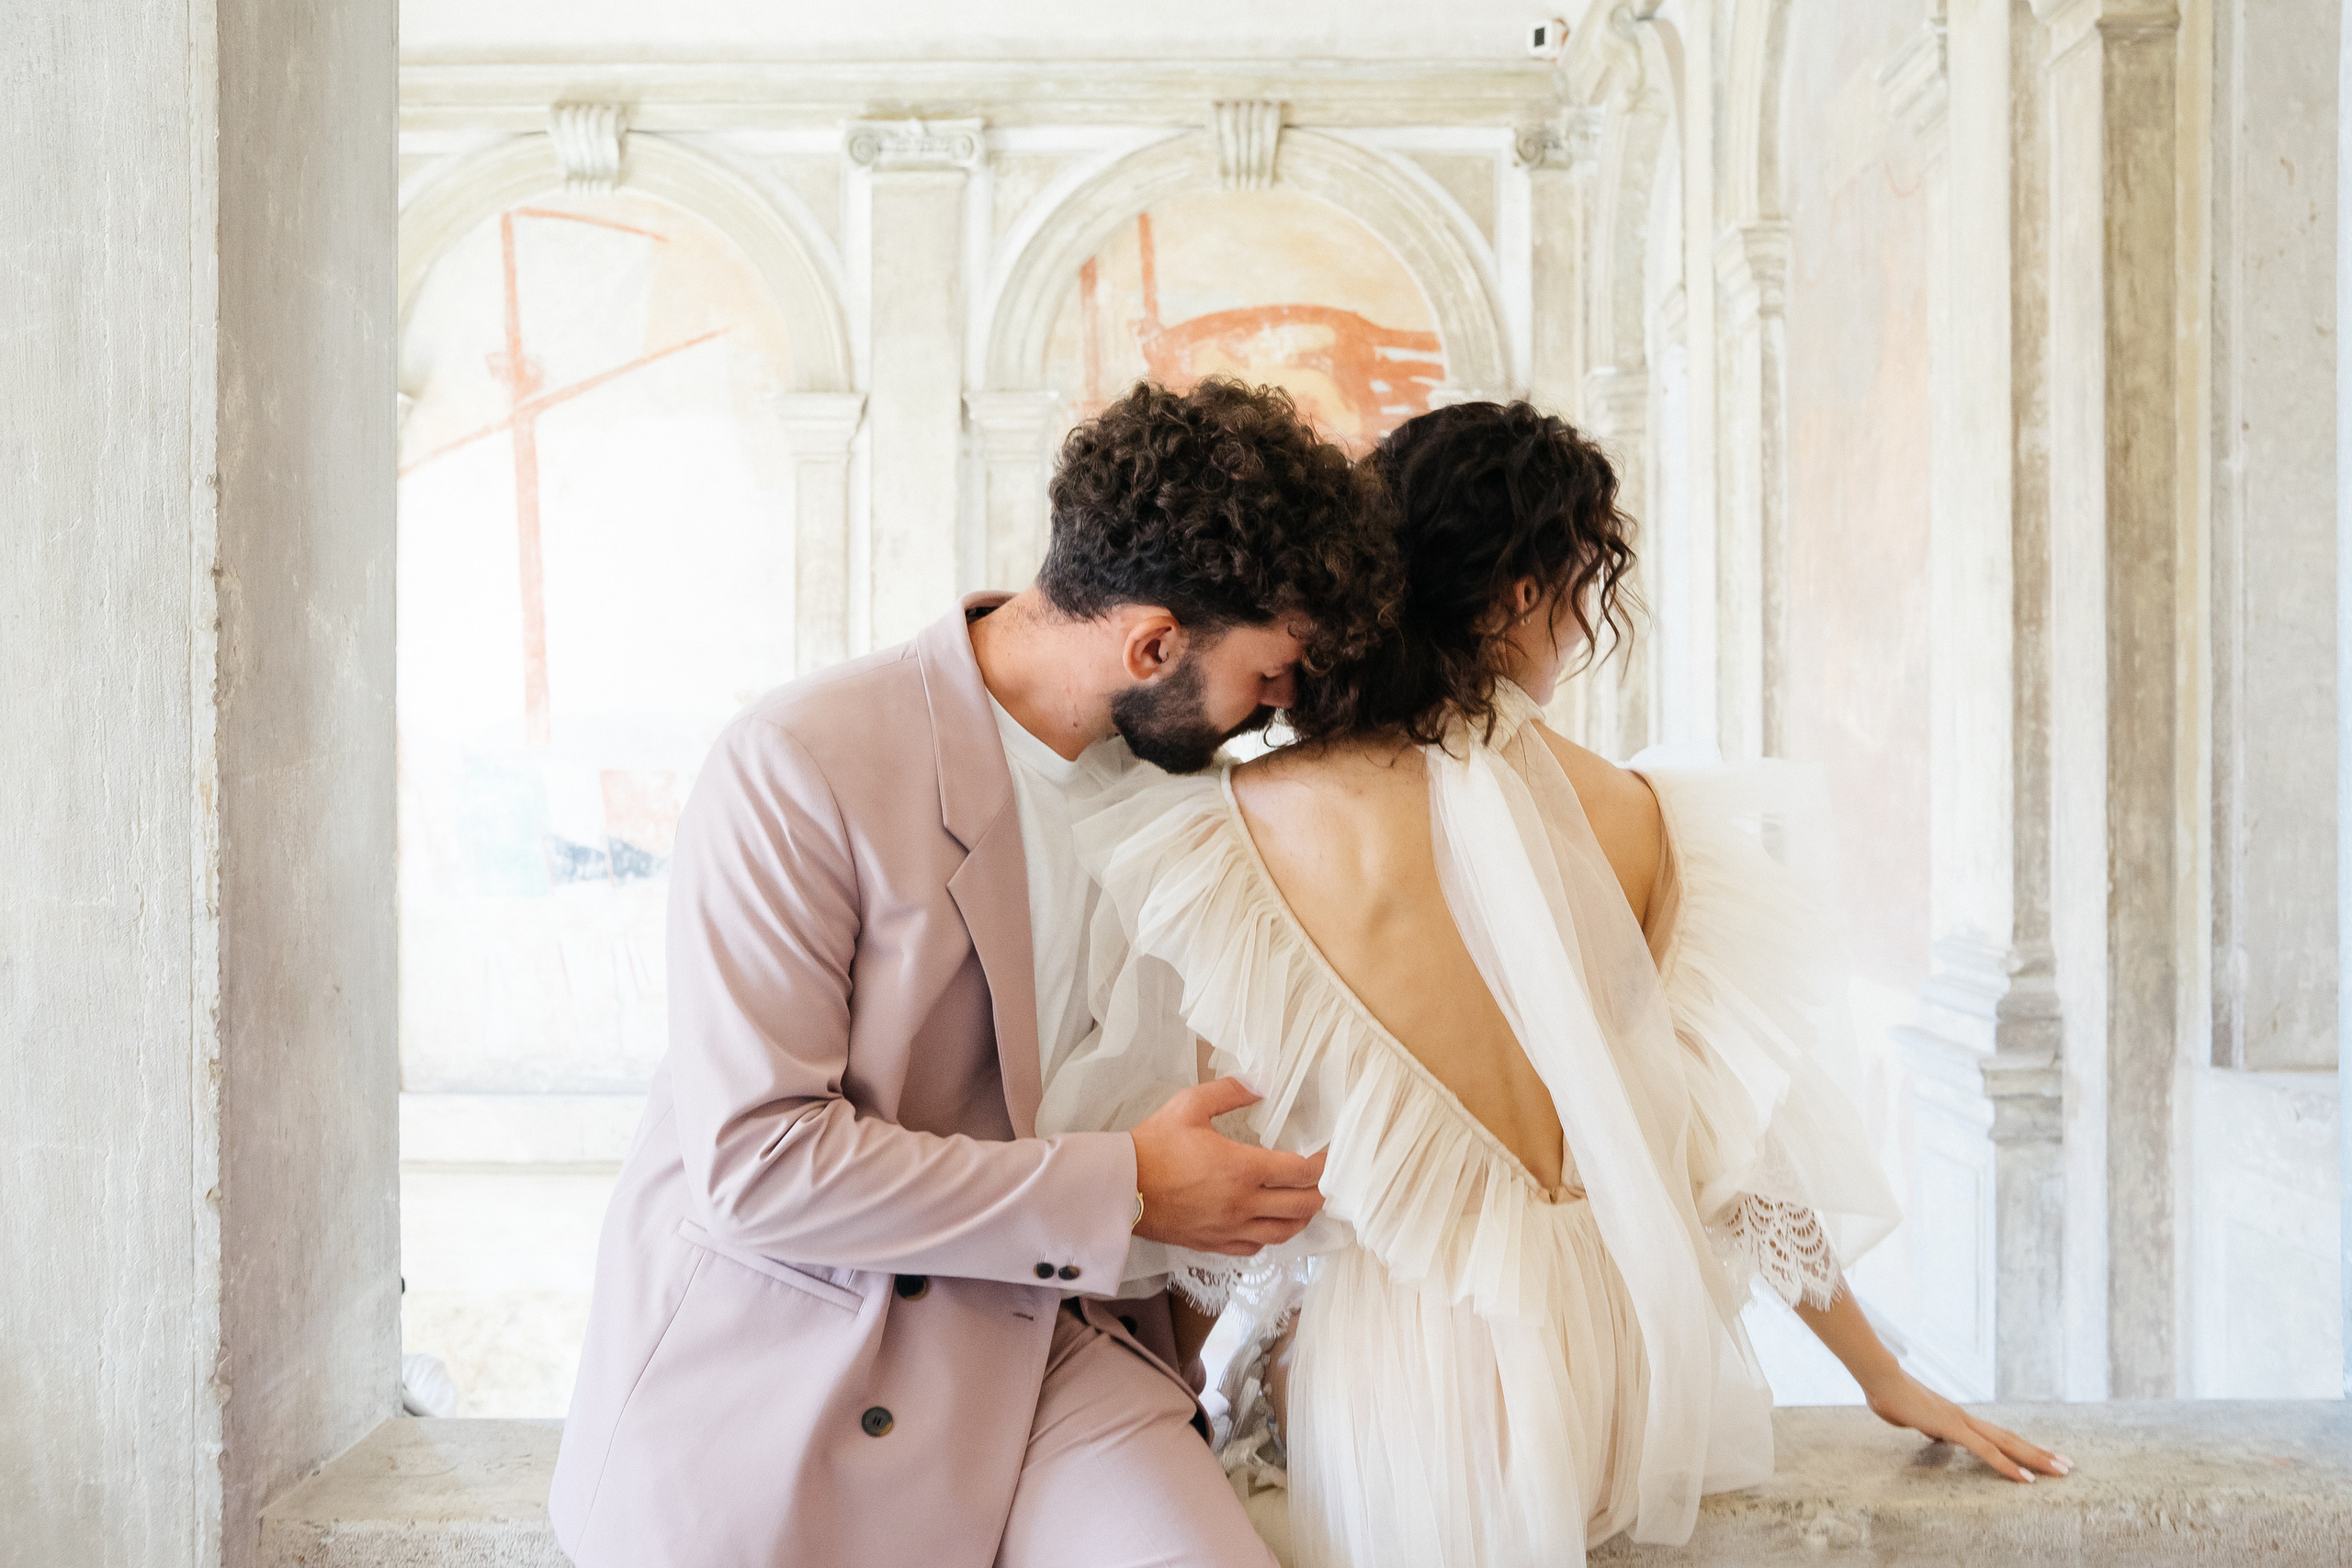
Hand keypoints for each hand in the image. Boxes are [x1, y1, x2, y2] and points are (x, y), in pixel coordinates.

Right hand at [1130, 1078, 1326, 1255]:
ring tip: (1304, 1202)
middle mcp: (1243, 1204)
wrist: (1119, 1188)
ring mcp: (1230, 1229)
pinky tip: (1269, 1222)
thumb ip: (1229, 1091)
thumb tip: (1261, 1083)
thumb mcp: (1189, 1105)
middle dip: (1320, 1192)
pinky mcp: (1215, 1244)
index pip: (1301, 1172)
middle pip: (1302, 1206)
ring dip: (1301, 1217)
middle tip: (1323, 1179)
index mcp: (1243, 1168)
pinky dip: (1272, 1235)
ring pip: (1284, 1233)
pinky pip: (1257, 1247)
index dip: (1322, 1164)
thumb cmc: (1153, 1146)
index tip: (1326, 1155)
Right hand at [1862, 1370, 2071, 1482]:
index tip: (2040, 1457)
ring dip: (2036, 1458)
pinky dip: (2008, 1466)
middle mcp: (1967, 1419)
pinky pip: (1987, 1452)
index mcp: (1957, 1419)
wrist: (1881, 1379)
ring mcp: (1962, 1423)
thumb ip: (1928, 1427)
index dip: (2018, 1447)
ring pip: (2008, 1444)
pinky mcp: (1954, 1429)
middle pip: (2011, 1439)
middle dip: (2040, 1453)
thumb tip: (1935, 1434)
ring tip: (2060, 1470)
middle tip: (2067, 1465)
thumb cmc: (1889, 1396)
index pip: (1996, 1436)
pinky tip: (2025, 1478)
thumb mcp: (1912, 1419)